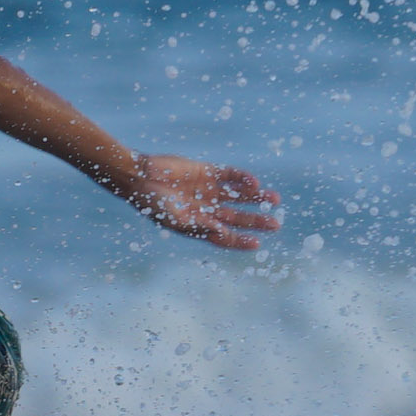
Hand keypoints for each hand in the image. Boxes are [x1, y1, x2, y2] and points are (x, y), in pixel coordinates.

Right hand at [124, 154, 282, 249]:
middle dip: (256, 221)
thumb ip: (200, 225)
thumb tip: (224, 233)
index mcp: (198, 226)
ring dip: (256, 198)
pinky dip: (242, 179)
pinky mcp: (207, 171)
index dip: (241, 241)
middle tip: (275, 225)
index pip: (225, 237)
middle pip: (237, 217)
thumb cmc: (153, 203)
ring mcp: (208, 190)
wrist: (140, 176)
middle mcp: (206, 209)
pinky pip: (230, 175)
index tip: (257, 244)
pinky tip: (254, 182)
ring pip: (239, 196)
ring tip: (274, 199)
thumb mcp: (176, 218)